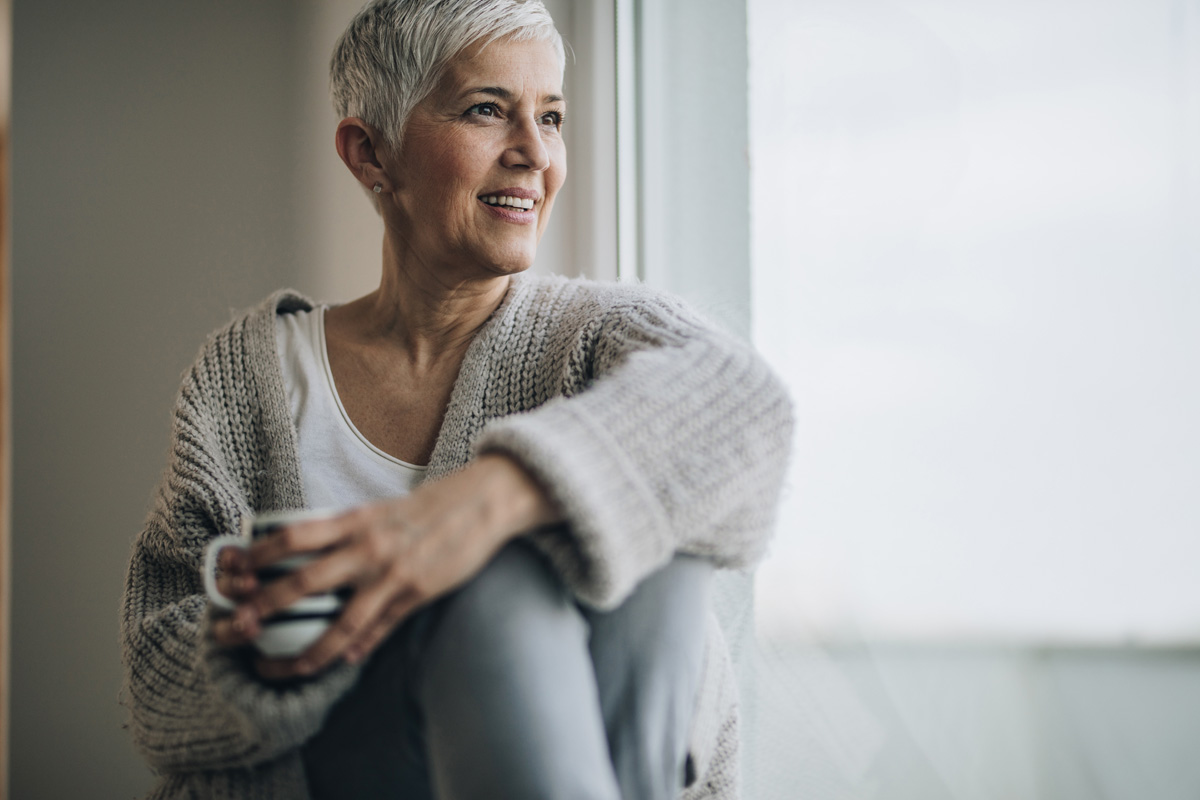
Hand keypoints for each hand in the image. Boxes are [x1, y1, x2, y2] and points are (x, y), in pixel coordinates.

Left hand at [214, 454, 559, 679]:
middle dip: (265, 608)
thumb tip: (311, 551)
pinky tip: (344, 662)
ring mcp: (393, 573)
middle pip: (304, 581)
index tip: (233, 574)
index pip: (293, 536)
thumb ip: (346, 531)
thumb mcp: (381, 509)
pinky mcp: (418, 593)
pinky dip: (359, 648)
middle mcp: (368, 546)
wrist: (483, 500)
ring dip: (309, 650)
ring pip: (342, 621)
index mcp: (355, 520)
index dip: (257, 555)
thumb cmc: (430, 504)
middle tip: (236, 628)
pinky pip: (381, 629)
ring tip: (286, 668)